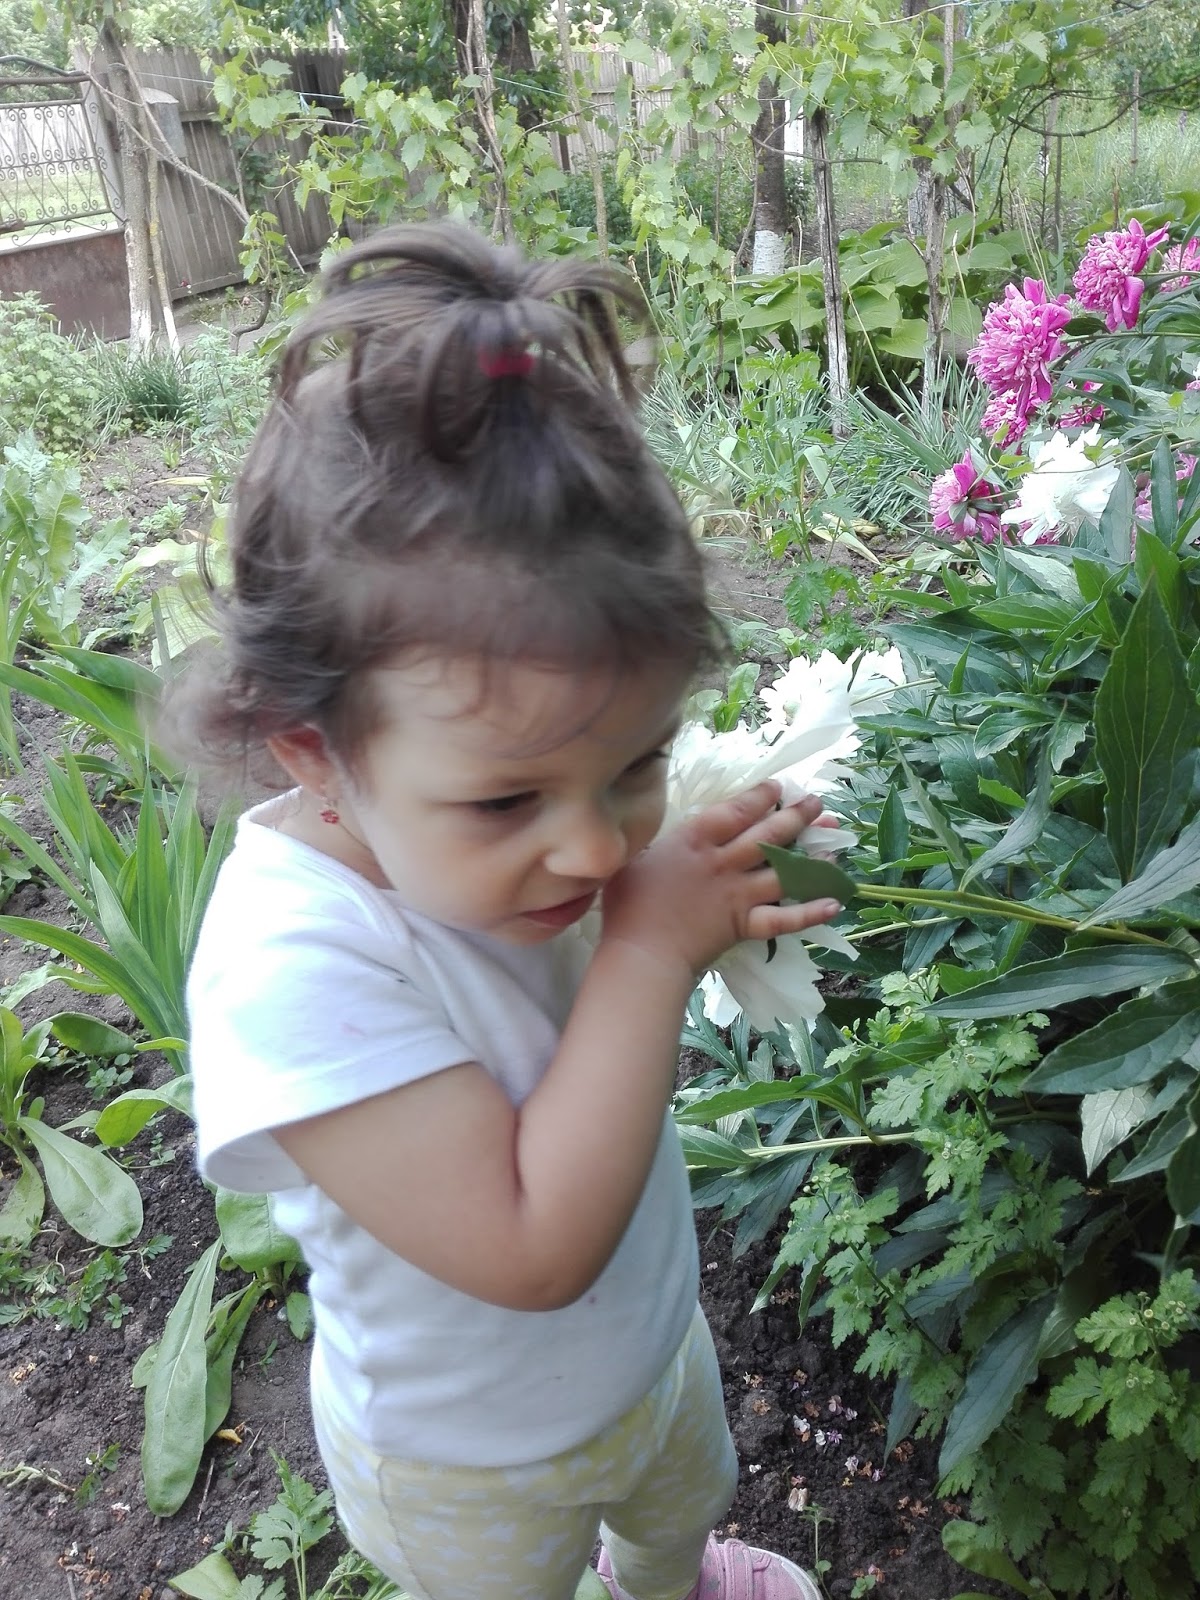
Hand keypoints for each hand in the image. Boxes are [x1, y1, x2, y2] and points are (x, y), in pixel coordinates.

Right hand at [599, 781, 841, 980]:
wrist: (642, 951)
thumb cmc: (627, 904)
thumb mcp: (635, 857)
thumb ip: (659, 842)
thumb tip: (669, 833)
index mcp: (694, 839)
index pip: (737, 810)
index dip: (761, 796)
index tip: (779, 787)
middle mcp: (723, 861)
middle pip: (768, 835)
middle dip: (796, 816)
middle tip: (817, 804)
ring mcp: (738, 893)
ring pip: (784, 871)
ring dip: (812, 858)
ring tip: (834, 847)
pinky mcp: (744, 924)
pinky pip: (784, 918)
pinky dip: (809, 913)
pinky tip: (833, 904)